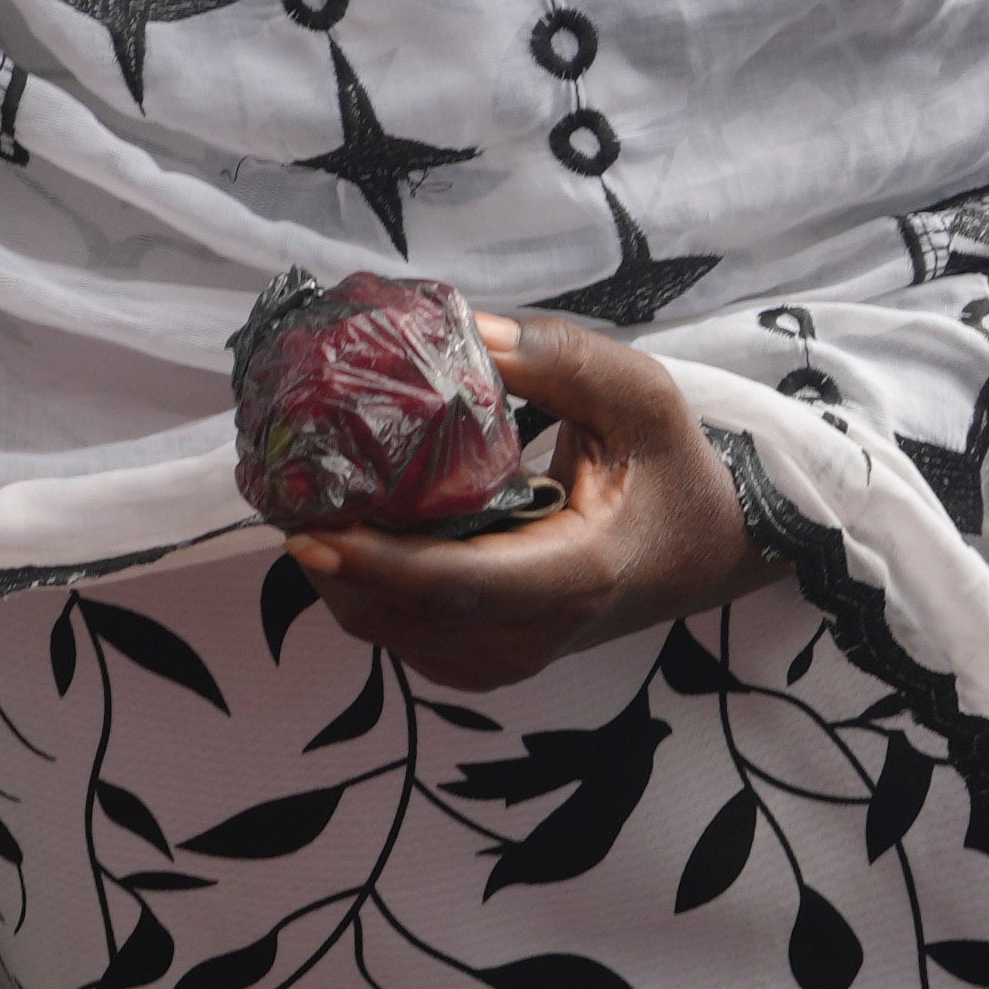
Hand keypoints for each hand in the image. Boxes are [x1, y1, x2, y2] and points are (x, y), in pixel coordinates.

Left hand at [284, 311, 755, 694]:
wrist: (705, 551)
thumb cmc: (673, 470)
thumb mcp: (641, 395)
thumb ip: (561, 358)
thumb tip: (467, 329)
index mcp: (577, 576)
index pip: (460, 587)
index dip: (378, 564)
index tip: (310, 530)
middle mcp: (536, 634)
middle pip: (403, 617)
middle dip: (333, 561)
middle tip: (283, 489)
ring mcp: (508, 659)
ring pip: (390, 634)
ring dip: (339, 576)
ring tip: (306, 502)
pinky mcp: (485, 660)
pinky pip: (401, 635)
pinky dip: (362, 590)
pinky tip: (348, 531)